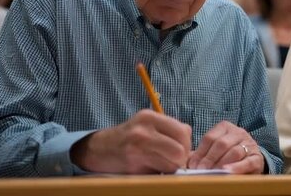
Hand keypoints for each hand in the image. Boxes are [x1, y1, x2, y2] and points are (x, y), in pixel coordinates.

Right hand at [70, 109, 191, 173]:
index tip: (182, 152)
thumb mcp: (146, 125)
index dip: (187, 145)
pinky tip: (152, 169)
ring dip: (171, 168)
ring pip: (172, 163)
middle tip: (174, 162)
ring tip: (162, 165)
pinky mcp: (133, 164)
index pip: (183, 131)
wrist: (98, 149)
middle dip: (181, 159)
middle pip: (181, 148)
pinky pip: (158, 172)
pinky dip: (160, 174)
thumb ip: (169, 130)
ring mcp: (137, 147)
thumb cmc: (127, 138)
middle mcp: (144, 129)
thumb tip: (192, 146)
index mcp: (150, 117)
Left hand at [188, 121, 263, 173]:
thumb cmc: (227, 154)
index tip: (192, 165)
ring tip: (212, 172)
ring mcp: (249, 144)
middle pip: (221, 144)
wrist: (251, 159)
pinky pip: (247, 162)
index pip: (210, 138)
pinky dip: (237, 167)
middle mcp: (238, 132)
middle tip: (201, 171)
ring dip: (221, 163)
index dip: (200, 152)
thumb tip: (183, 160)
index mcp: (225, 127)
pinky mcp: (257, 157)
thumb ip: (201, 153)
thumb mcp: (215, 149)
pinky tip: (227, 172)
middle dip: (209, 159)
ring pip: (234, 151)